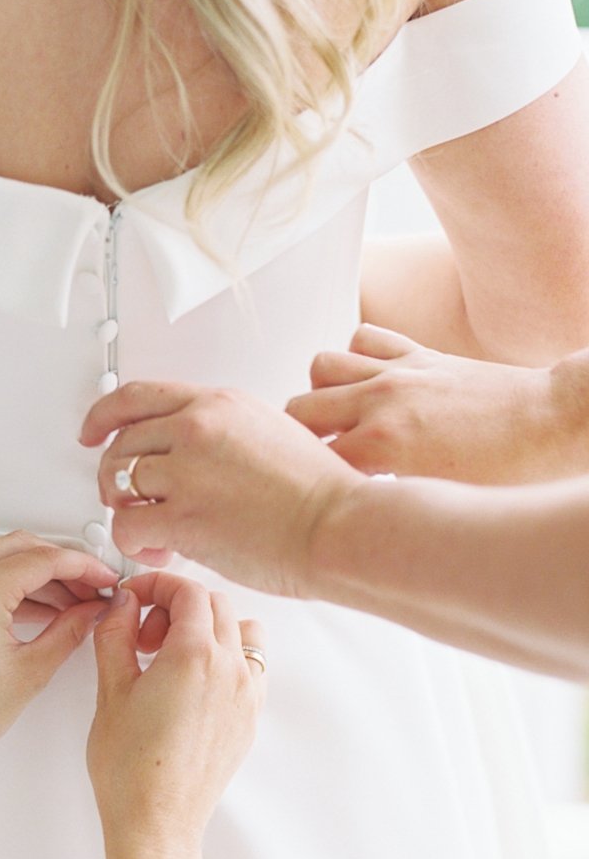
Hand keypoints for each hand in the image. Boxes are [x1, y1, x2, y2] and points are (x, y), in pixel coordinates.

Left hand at [0, 532, 116, 808]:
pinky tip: (39, 607)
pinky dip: (8, 584)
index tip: (104, 578)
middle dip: (62, 565)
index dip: (84, 566)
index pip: (44, 559)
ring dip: (37, 574)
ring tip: (72, 603)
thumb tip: (91, 612)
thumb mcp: (30, 671)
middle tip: (92, 588)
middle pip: (22, 547)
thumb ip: (69, 631)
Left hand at [81, 382, 361, 597]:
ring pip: (117, 484)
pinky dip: (134, 543)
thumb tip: (190, 450)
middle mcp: (197, 428)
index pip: (136, 397)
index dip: (102, 416)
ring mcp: (187, 470)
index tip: (91, 433)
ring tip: (155, 530)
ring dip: (126, 511)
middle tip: (128, 501)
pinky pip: (126, 526)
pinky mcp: (182, 514)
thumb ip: (223, 432)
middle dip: (114, 478)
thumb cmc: (322, 494)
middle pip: (120, 445)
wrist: (341, 528)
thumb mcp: (271, 431)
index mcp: (218, 403)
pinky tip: (161, 549)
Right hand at [87, 573, 264, 858]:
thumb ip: (115, 635)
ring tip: (169, 652)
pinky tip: (190, 680)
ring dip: (206, 627)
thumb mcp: (110, 691)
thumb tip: (121, 605)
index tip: (133, 596)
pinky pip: (251, 666)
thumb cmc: (129, 767)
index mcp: (193, 656)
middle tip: (140, 628)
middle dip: (176, 604)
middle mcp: (230, 670)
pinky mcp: (249, 717)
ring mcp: (247, 695)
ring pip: (240, 632)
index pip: (187, 591)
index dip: (156, 584)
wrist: (156, 821)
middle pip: (216, 605)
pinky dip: (226, 656)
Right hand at [286, 324, 587, 483]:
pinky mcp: (421, 354)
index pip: (303, 460)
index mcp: (382, 445)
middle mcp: (381, 400)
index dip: (297, 478)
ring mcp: (400, 371)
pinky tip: (371, 385)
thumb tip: (352, 520)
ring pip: (322, 366)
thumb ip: (384, 504)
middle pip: (297, 409)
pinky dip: (358, 357)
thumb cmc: (517, 471)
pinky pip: (364, 338)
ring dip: (322, 391)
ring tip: (338, 417)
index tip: (301, 492)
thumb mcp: (442, 503)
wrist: (563, 424)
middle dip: (296, 435)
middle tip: (313, 456)